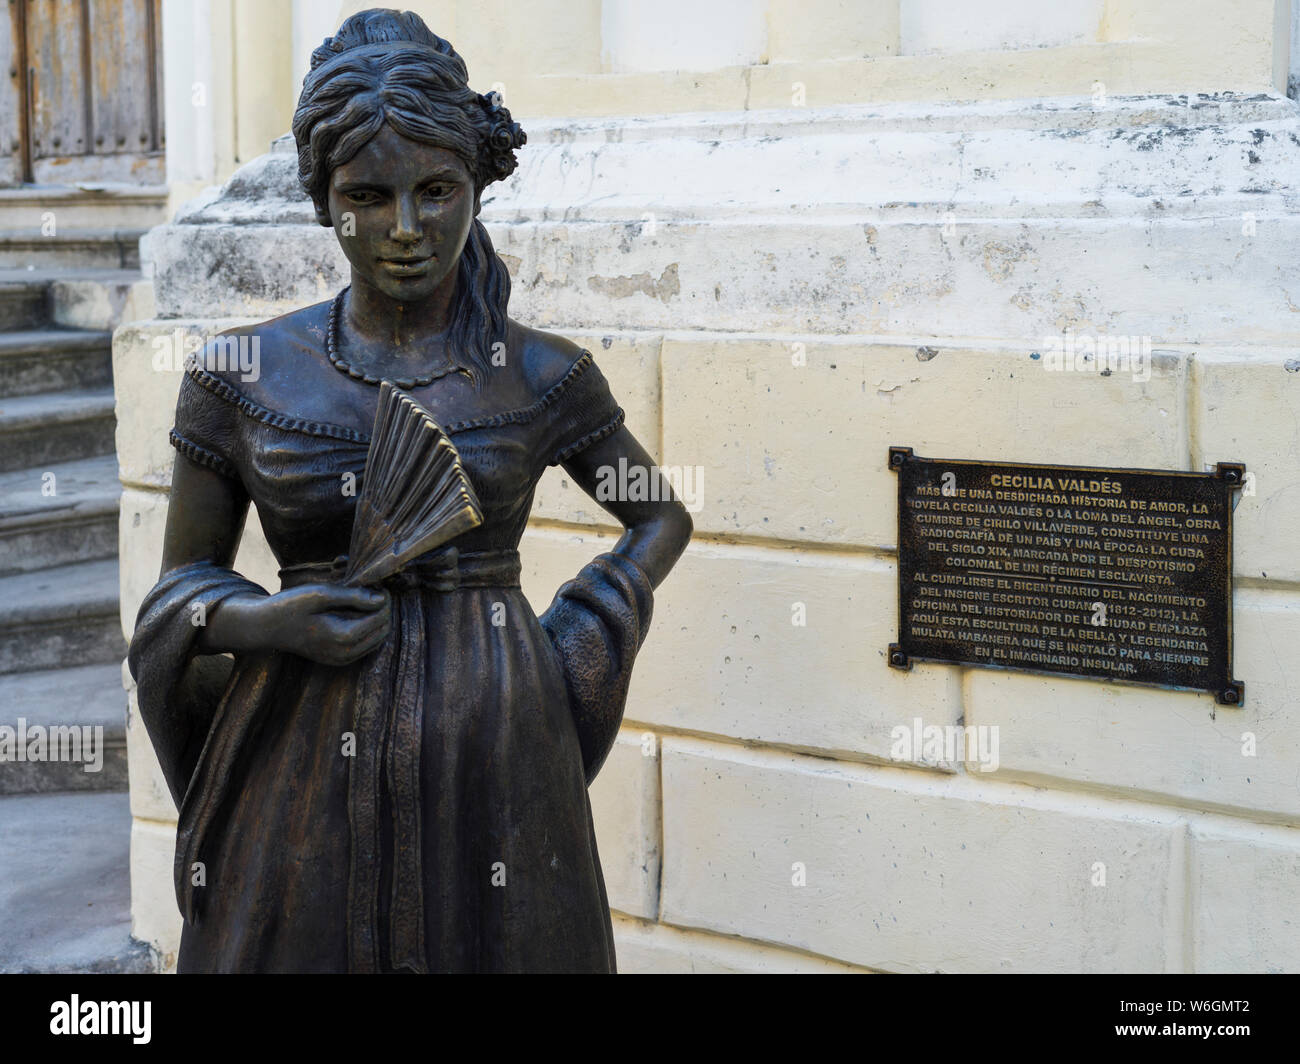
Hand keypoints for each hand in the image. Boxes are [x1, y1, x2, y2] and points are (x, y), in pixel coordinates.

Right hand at [207, 584, 391, 664]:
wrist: (266, 627)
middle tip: (372, 591)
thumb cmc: (290, 606)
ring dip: (376, 621)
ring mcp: (342, 660)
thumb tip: (381, 599)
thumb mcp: (320, 594)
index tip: (377, 585)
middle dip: (382, 611)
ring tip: (362, 601)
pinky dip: (367, 630)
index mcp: (343, 637)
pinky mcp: (338, 660)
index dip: (384, 600)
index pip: (381, 619)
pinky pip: (365, 646)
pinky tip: (354, 614)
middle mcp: (346, 654)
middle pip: (382, 631)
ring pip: (376, 640)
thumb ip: (352, 597)